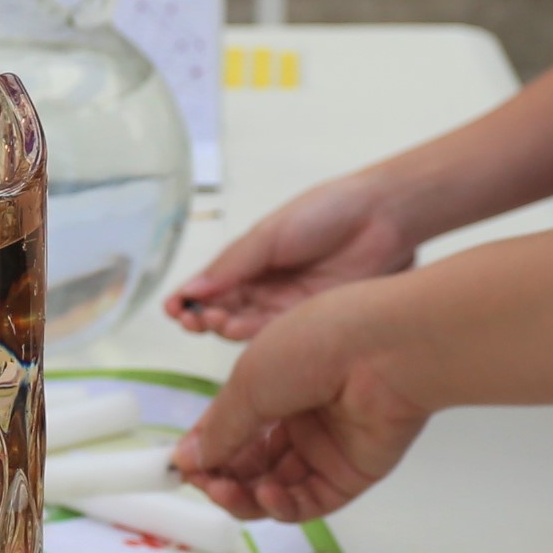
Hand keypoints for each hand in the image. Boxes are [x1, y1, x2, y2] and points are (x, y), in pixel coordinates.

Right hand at [166, 172, 417, 338]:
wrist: (380, 219)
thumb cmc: (324, 214)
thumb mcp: (268, 235)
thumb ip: (232, 265)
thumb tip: (190, 289)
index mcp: (250, 263)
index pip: (210, 288)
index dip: (188, 299)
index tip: (172, 307)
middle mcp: (265, 289)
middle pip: (223, 312)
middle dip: (201, 317)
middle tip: (191, 319)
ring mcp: (286, 309)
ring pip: (246, 328)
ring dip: (223, 328)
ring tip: (211, 322)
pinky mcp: (310, 324)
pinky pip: (275, 337)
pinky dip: (253, 338)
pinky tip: (238, 332)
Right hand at [167, 282, 435, 520]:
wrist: (384, 350)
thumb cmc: (315, 344)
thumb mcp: (250, 380)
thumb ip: (220, 428)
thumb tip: (188, 459)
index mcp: (274, 384)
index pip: (232, 428)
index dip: (206, 449)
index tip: (180, 466)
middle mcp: (299, 417)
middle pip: (250, 463)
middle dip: (221, 476)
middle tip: (203, 484)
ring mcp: (325, 448)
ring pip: (274, 487)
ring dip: (245, 495)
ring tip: (227, 492)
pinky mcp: (349, 474)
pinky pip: (307, 501)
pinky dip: (281, 505)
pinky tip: (267, 494)